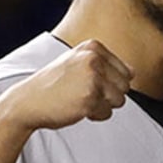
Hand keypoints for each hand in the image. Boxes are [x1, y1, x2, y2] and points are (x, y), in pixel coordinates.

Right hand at [0, 39, 130, 130]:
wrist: (28, 100)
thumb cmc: (54, 84)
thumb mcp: (78, 62)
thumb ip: (106, 64)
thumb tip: (134, 73)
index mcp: (93, 47)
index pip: (127, 72)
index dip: (110, 83)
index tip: (87, 82)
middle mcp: (94, 59)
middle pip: (125, 87)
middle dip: (108, 95)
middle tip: (82, 92)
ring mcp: (92, 78)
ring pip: (119, 101)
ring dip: (101, 105)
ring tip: (79, 98)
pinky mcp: (89, 98)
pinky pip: (107, 113)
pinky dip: (94, 115)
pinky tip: (76, 107)